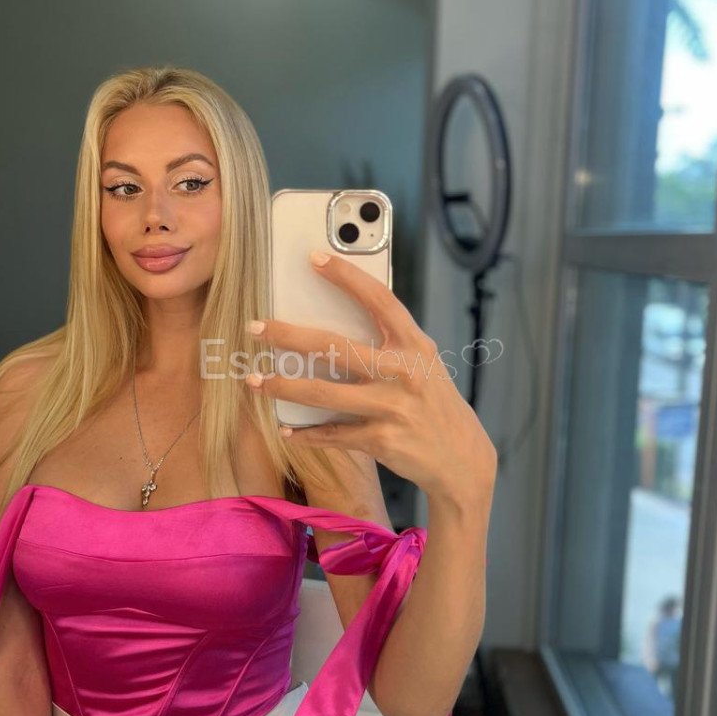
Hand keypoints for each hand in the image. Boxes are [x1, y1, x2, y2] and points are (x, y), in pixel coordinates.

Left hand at [245, 251, 497, 504]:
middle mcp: (404, 372)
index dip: (347, 276)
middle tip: (255, 328)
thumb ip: (387, 344)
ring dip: (284, 387)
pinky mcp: (383, 440)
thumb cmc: (431, 401)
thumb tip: (331, 322)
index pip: (379, 300)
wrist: (462, 457)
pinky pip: (333, 434)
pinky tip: (285, 428)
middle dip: (289, 336)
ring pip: (324, 394)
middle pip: (336, 347)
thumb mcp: (420, 364)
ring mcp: (393, 407)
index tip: (314, 258)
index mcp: (414, 345)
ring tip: (255, 381)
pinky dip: (306, 433)